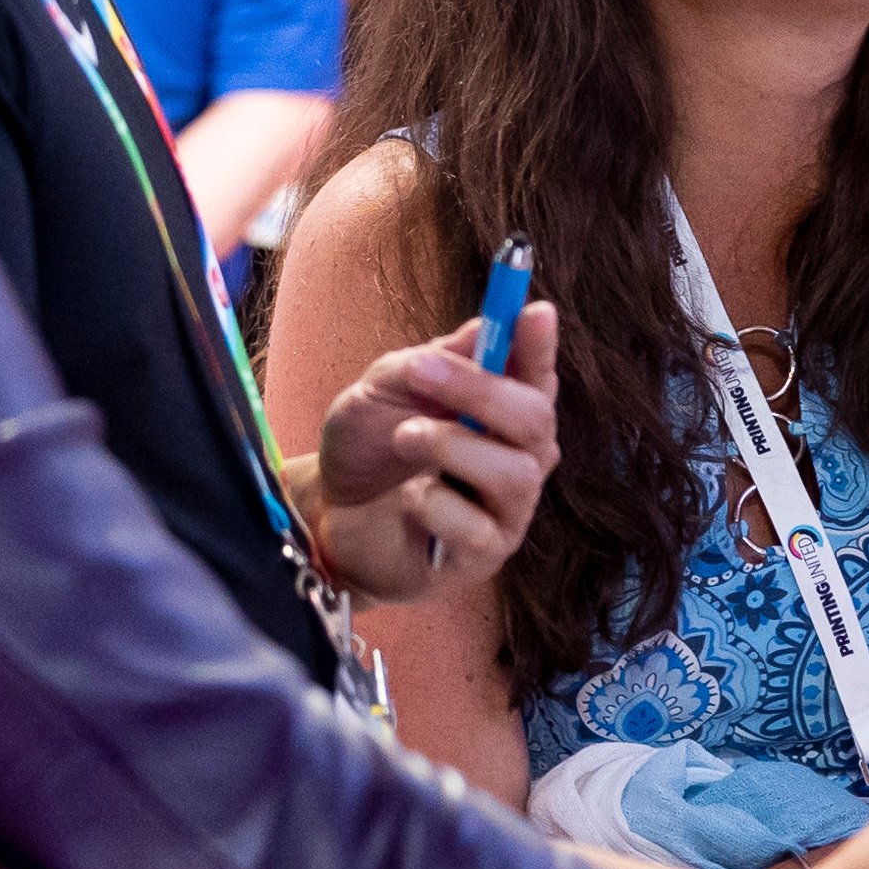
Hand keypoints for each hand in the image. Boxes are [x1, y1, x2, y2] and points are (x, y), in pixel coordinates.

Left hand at [305, 303, 556, 599]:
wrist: (327, 512)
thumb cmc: (368, 447)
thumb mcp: (384, 389)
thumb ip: (432, 361)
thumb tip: (484, 329)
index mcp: (502, 412)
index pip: (537, 374)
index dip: (540, 345)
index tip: (534, 312)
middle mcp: (518, 458)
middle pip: (536, 420)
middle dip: (480, 389)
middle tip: (421, 371)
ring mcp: (506, 511)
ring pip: (515, 474)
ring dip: (450, 445)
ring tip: (404, 437)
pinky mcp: (481, 557)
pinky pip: (478, 528)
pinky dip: (434, 503)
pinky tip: (409, 500)